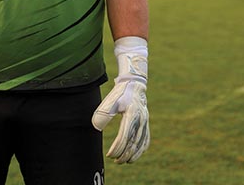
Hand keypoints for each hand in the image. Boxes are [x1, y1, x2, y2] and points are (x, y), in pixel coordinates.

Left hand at [92, 37, 149, 163]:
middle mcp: (141, 119)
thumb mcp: (110, 100)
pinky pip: (146, 138)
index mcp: (132, 114)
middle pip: (134, 142)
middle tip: (115, 161)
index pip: (124, 136)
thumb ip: (103, 113)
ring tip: (125, 161)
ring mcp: (145, 121)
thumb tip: (96, 127)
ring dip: (134, 154)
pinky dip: (142, 148)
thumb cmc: (120, 92)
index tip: (110, 154)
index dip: (117, 148)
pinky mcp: (146, 122)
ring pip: (141, 143)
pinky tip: (136, 154)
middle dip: (124, 154)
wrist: (134, 83)